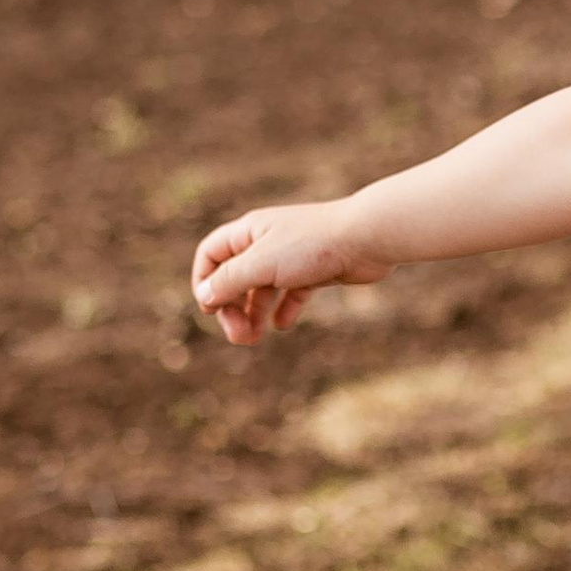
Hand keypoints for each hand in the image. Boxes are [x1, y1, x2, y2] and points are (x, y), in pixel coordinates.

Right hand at [190, 200, 380, 344]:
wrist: (366, 238)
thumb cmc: (312, 245)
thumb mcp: (262, 263)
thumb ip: (231, 280)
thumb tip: (204, 296)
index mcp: (249, 232)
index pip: (211, 254)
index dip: (205, 281)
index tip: (211, 310)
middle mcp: (267, 242)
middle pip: (235, 277)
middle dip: (231, 308)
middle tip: (239, 336)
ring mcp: (291, 257)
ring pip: (262, 289)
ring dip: (254, 313)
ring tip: (255, 338)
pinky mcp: (315, 271)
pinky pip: (291, 293)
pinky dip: (284, 309)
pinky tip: (282, 326)